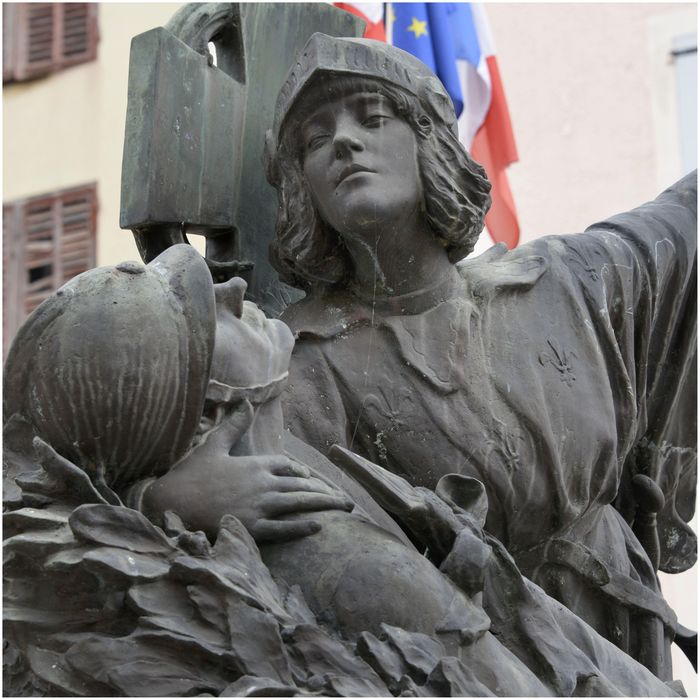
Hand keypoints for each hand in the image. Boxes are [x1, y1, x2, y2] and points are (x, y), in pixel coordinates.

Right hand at [143, 402, 353, 542]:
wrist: (169, 504)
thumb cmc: (189, 475)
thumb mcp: (213, 445)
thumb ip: (234, 425)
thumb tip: (247, 403)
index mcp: (255, 463)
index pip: (289, 467)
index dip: (302, 474)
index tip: (310, 480)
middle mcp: (262, 483)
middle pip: (302, 486)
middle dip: (326, 492)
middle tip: (347, 500)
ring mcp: (259, 506)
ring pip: (299, 504)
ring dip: (324, 506)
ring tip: (343, 509)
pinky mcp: (252, 528)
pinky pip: (284, 529)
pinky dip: (302, 527)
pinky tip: (318, 527)